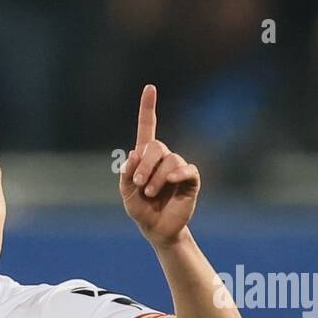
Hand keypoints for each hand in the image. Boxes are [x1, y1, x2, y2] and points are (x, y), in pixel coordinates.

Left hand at [119, 84, 200, 246]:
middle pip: (156, 147)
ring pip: (170, 160)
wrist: (157, 229)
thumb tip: (133, 155)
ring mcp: (177, 168)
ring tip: (151, 193)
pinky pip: (187, 169)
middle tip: (139, 184)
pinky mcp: (190, 180)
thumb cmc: (141, 210)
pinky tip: (171, 181)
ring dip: (157, 177)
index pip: (147, 128)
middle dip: (145, 165)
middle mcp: (163, 158)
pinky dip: (177, 174)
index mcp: (145, 158)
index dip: (147, 108)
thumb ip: (126, 176)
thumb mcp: (126, 194)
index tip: (149, 87)